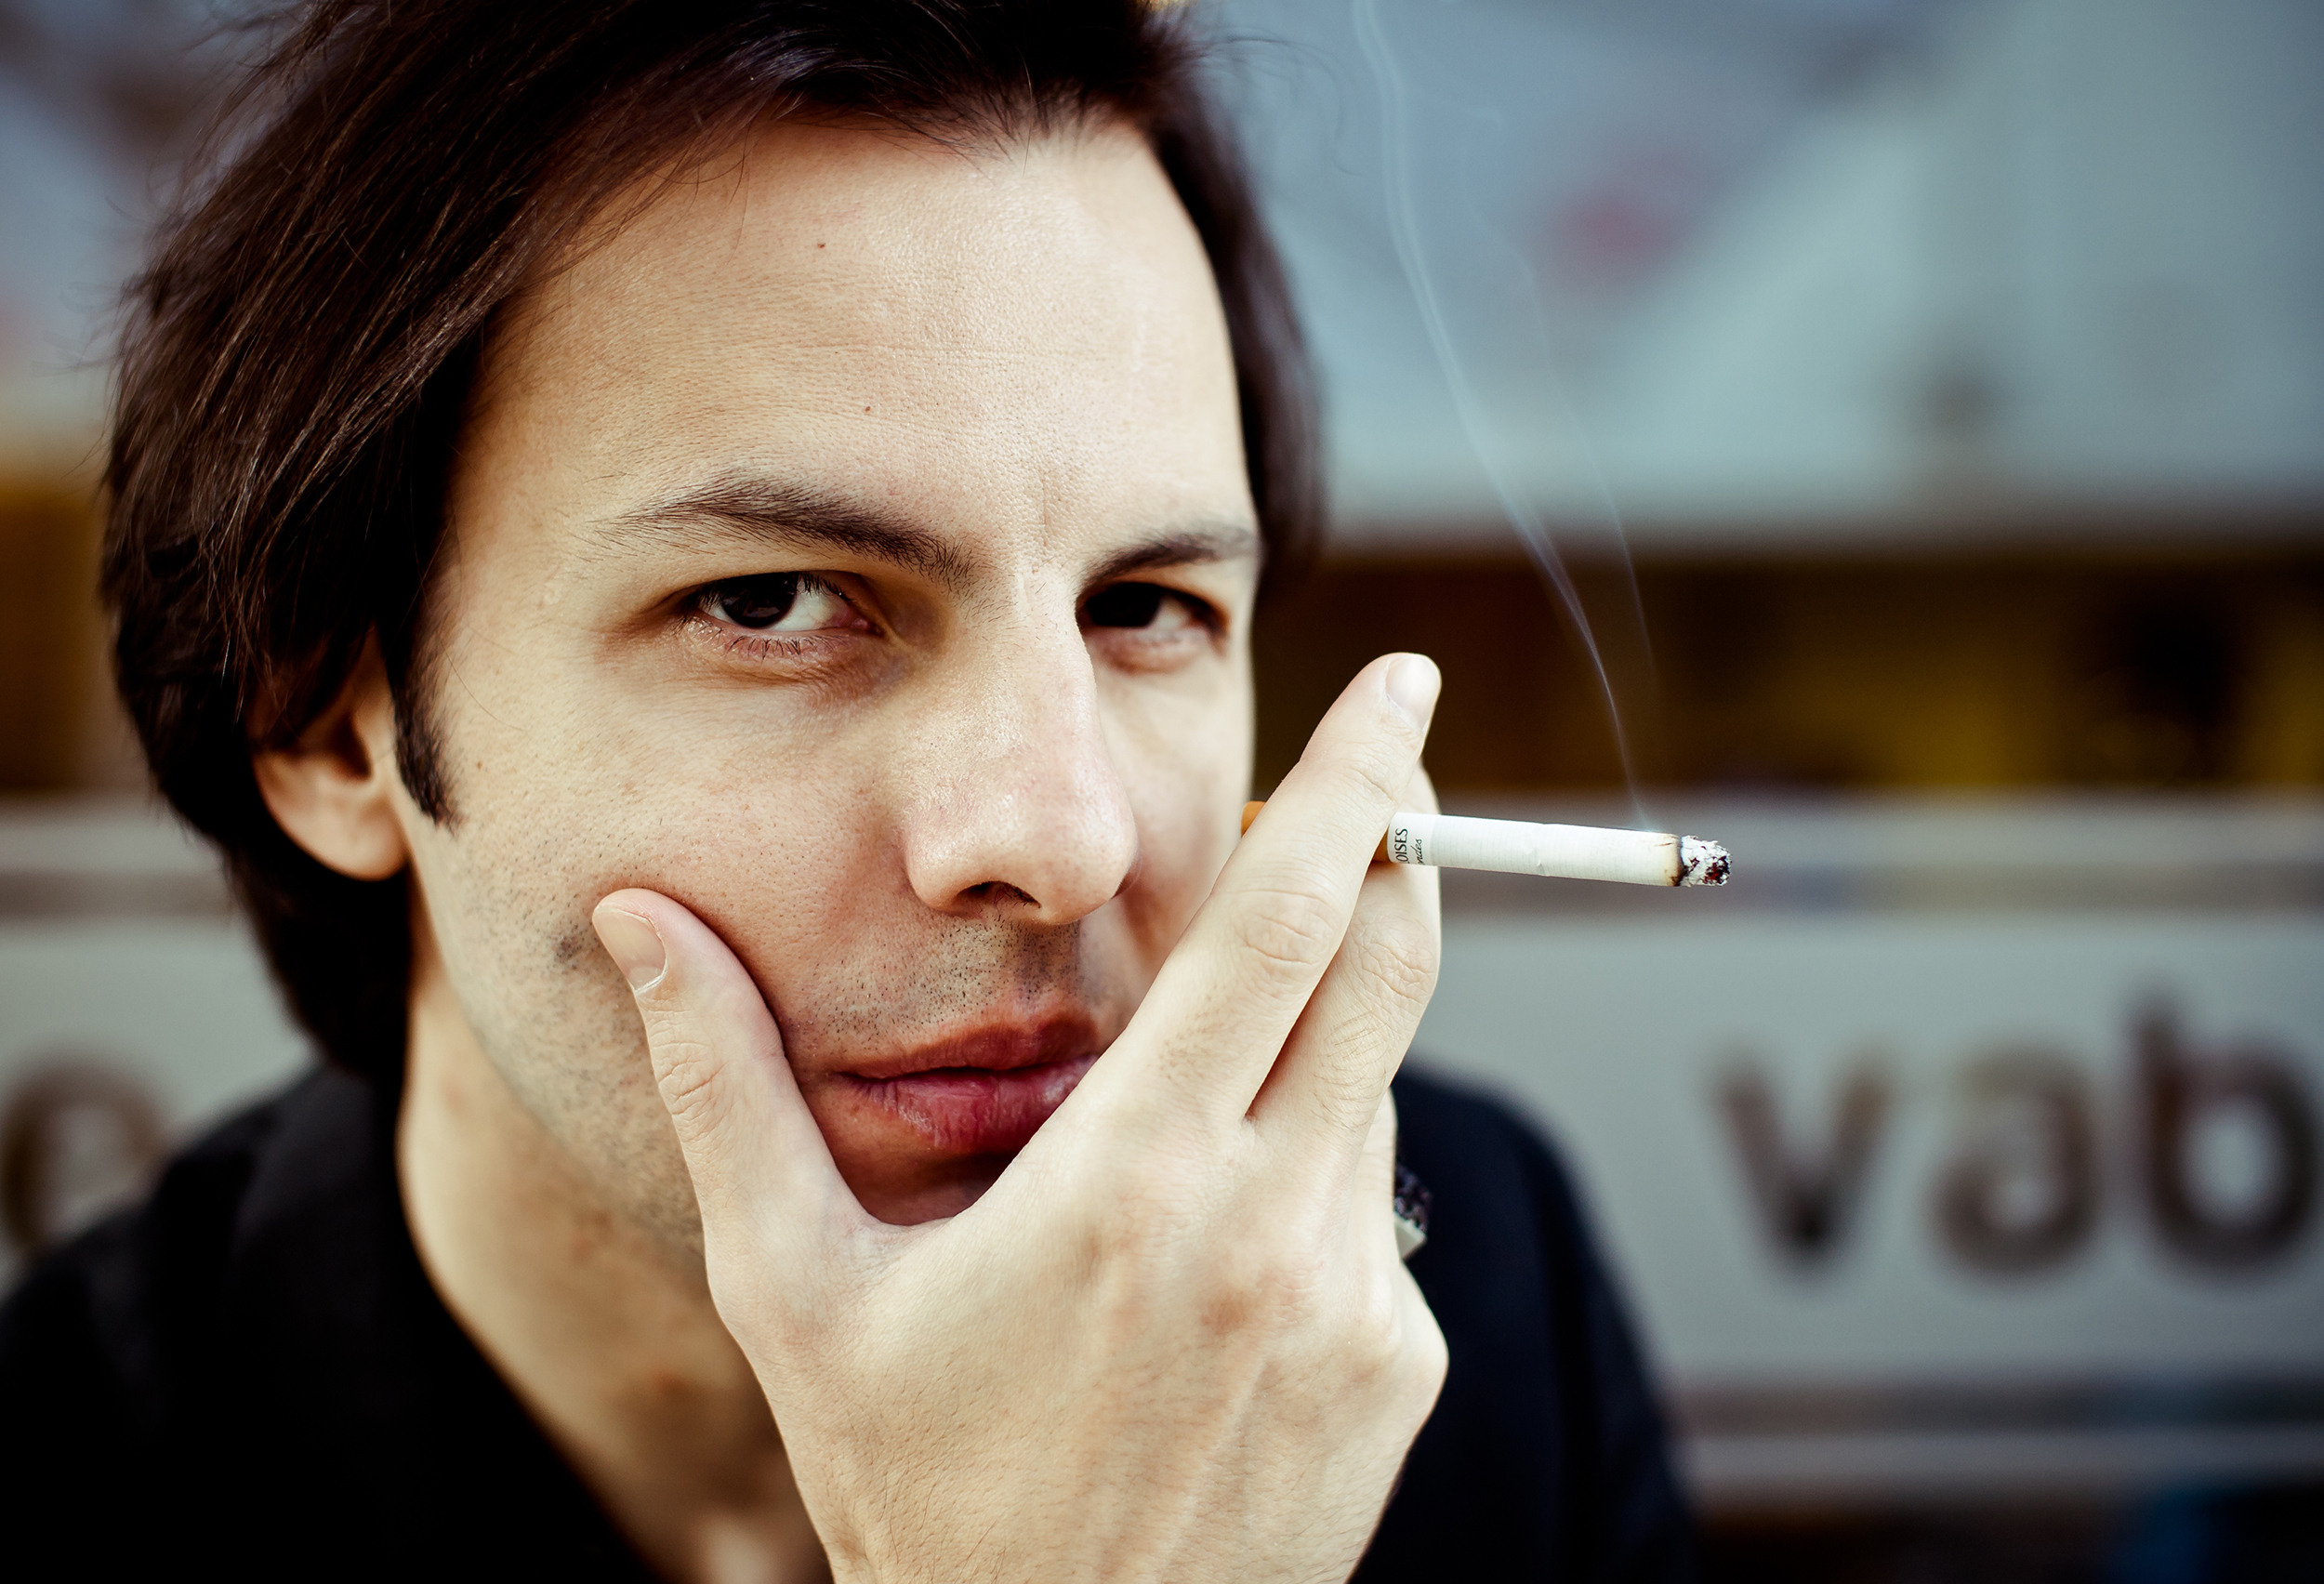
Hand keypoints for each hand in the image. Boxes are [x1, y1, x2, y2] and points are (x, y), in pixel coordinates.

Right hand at [592, 653, 1447, 1582]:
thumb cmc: (912, 1490)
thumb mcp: (793, 1290)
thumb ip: (727, 1087)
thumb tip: (642, 920)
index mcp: (1131, 1181)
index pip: (1284, 923)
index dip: (1355, 782)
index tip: (1400, 684)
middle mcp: (1271, 1227)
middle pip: (1386, 967)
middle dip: (1401, 844)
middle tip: (1383, 774)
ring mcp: (1354, 1302)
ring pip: (1373, 1088)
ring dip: (1318, 1037)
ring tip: (1190, 1108)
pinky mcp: (1396, 1365)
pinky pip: (1376, 1203)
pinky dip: (1319, 1164)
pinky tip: (1210, 1252)